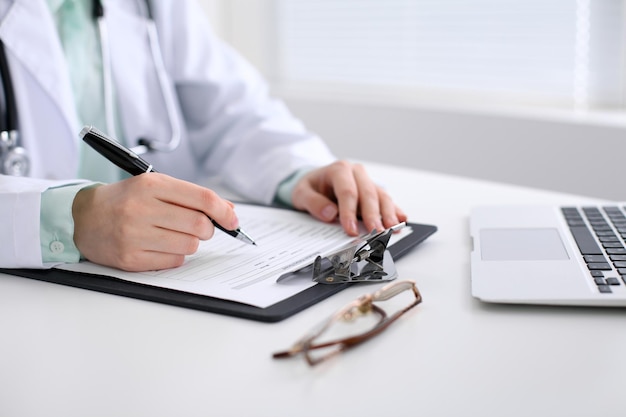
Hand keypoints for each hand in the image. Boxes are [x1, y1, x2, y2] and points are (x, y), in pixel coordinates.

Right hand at [72, 173, 238, 271]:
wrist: (85, 217)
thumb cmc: (127, 200)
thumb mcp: (155, 186)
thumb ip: (191, 196)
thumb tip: (228, 212)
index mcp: (150, 185)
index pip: (202, 198)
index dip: (224, 211)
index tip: (233, 220)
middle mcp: (141, 208)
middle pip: (200, 224)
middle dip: (208, 229)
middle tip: (200, 227)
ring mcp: (134, 235)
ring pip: (190, 245)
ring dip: (191, 242)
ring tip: (175, 234)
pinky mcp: (130, 258)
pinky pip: (173, 261)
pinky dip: (176, 255)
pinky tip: (161, 246)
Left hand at [290, 161, 406, 235]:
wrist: (316, 181)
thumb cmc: (310, 187)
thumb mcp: (301, 193)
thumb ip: (313, 202)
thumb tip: (329, 213)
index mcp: (339, 169)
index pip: (347, 191)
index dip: (349, 212)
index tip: (350, 230)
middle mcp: (356, 173)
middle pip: (368, 194)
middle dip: (372, 215)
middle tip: (375, 232)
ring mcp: (367, 181)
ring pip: (381, 196)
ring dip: (388, 213)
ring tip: (392, 229)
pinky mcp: (373, 191)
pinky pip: (386, 200)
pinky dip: (395, 210)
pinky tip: (401, 219)